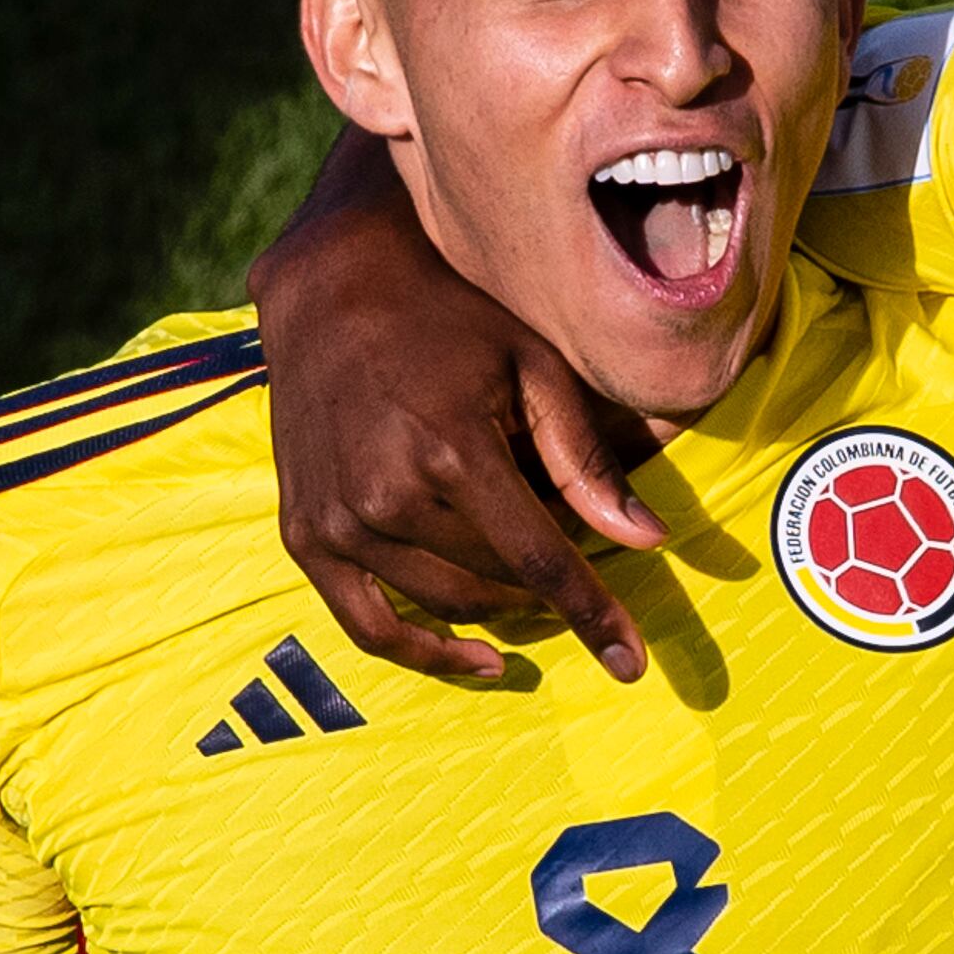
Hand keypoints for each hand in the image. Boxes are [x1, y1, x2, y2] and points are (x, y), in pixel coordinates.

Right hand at [248, 137, 661, 684]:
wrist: (330, 290)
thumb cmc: (446, 319)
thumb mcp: (532, 367)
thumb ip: (587, 460)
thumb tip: (647, 540)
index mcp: (451, 451)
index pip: (539, 560)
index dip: (592, 614)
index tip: (631, 664)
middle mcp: (387, 497)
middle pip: (498, 583)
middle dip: (547, 581)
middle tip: (570, 552)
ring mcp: (339, 522)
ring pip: (447, 603)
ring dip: (501, 606)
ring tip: (531, 587)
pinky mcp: (306, 535)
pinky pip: (367, 625)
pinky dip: (423, 653)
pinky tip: (476, 659)